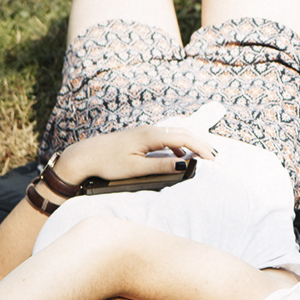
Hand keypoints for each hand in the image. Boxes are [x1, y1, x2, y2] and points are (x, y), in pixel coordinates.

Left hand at [56, 125, 216, 183]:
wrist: (85, 155)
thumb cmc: (107, 162)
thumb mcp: (136, 168)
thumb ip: (161, 166)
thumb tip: (184, 165)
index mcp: (151, 136)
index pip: (185, 139)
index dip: (201, 149)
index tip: (213, 160)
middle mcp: (150, 130)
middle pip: (184, 132)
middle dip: (201, 144)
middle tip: (214, 158)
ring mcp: (145, 131)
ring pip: (176, 133)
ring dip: (192, 143)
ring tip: (203, 156)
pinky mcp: (141, 136)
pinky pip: (167, 137)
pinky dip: (180, 145)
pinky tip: (181, 157)